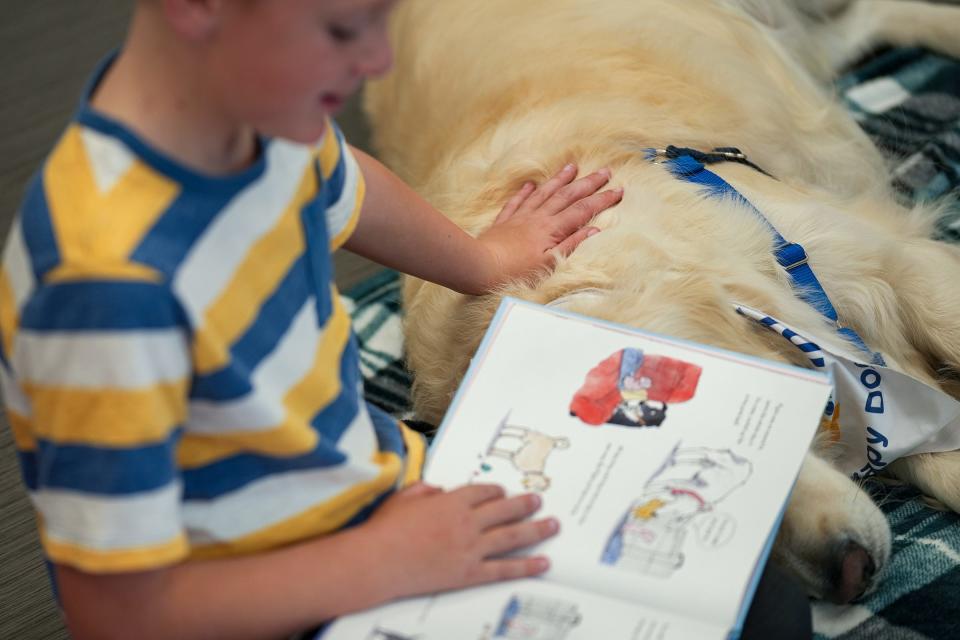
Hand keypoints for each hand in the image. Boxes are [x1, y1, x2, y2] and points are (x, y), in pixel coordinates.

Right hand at [359, 482, 559, 600]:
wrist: (378, 561)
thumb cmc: (385, 530)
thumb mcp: (403, 498)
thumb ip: (424, 490)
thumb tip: (437, 490)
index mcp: (451, 502)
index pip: (483, 491)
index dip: (496, 490)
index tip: (503, 492)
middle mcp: (467, 522)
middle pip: (505, 509)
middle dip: (525, 504)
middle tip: (539, 501)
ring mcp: (470, 548)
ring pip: (512, 537)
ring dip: (536, 529)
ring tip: (553, 525)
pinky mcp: (469, 573)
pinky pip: (504, 569)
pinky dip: (526, 566)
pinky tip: (543, 563)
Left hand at [475, 164, 622, 290]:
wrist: (481, 267)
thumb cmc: (516, 271)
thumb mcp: (549, 264)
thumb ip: (572, 245)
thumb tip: (594, 230)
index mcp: (552, 229)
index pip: (583, 210)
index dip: (602, 200)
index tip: (618, 190)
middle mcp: (538, 218)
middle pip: (567, 195)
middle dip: (588, 183)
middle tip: (604, 171)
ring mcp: (520, 217)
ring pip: (544, 193)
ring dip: (560, 179)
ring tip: (572, 167)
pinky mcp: (504, 222)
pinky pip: (517, 202)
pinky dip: (526, 192)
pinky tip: (531, 184)